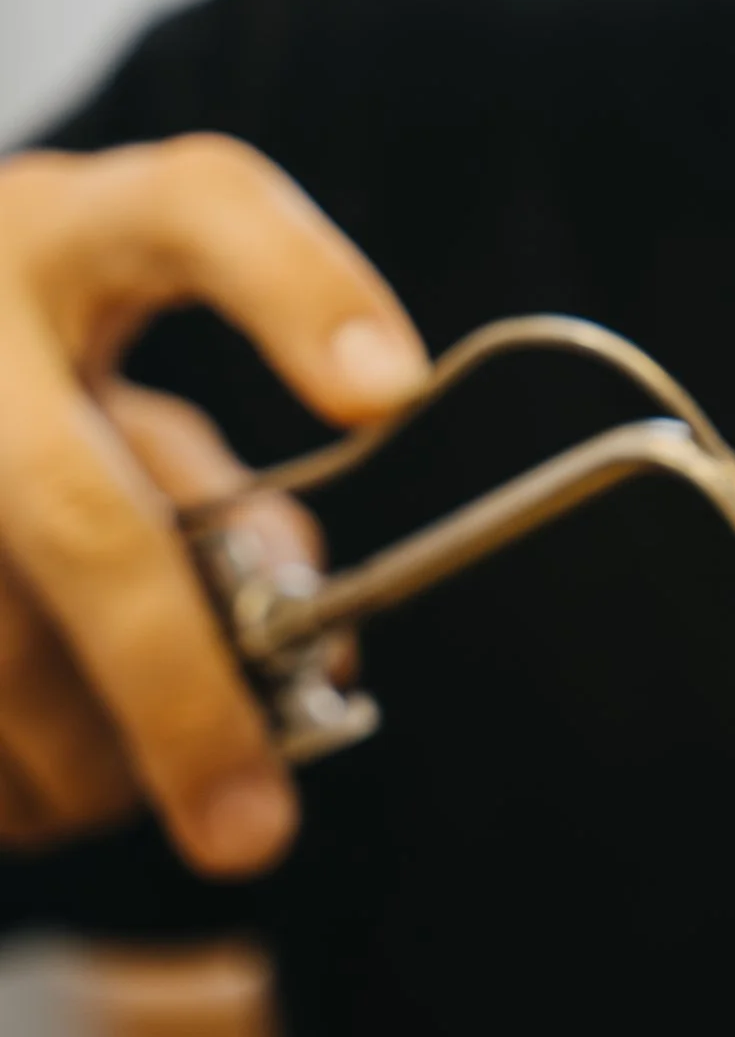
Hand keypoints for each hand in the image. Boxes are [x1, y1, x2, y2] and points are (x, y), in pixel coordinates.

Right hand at [0, 135, 426, 874]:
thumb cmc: (31, 372)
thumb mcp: (126, 382)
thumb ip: (227, 486)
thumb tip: (307, 635)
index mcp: (72, 232)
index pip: (203, 203)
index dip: (300, 293)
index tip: (395, 393)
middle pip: (84, 523)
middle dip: (177, 699)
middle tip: (252, 833)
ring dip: (75, 759)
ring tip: (123, 786)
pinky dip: (5, 784)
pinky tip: (37, 779)